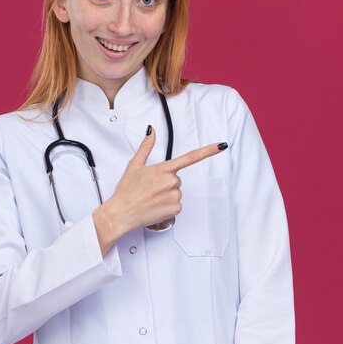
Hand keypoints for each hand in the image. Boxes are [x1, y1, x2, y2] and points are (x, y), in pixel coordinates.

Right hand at [93, 125, 226, 253]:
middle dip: (166, 184)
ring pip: (176, 193)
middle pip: (177, 179)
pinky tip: (155, 207)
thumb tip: (151, 131)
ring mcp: (174, 196)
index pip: (190, 157)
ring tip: (151, 199)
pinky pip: (176, 206)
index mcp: (163, 169)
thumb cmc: (126, 191)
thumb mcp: (135, 165)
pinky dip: (167, 208)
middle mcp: (171, 181)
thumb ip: (146, 147)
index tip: (221, 146)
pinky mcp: (175, 209)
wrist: (121, 212)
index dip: (208, 151)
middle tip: (150, 189)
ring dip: (166, 196)